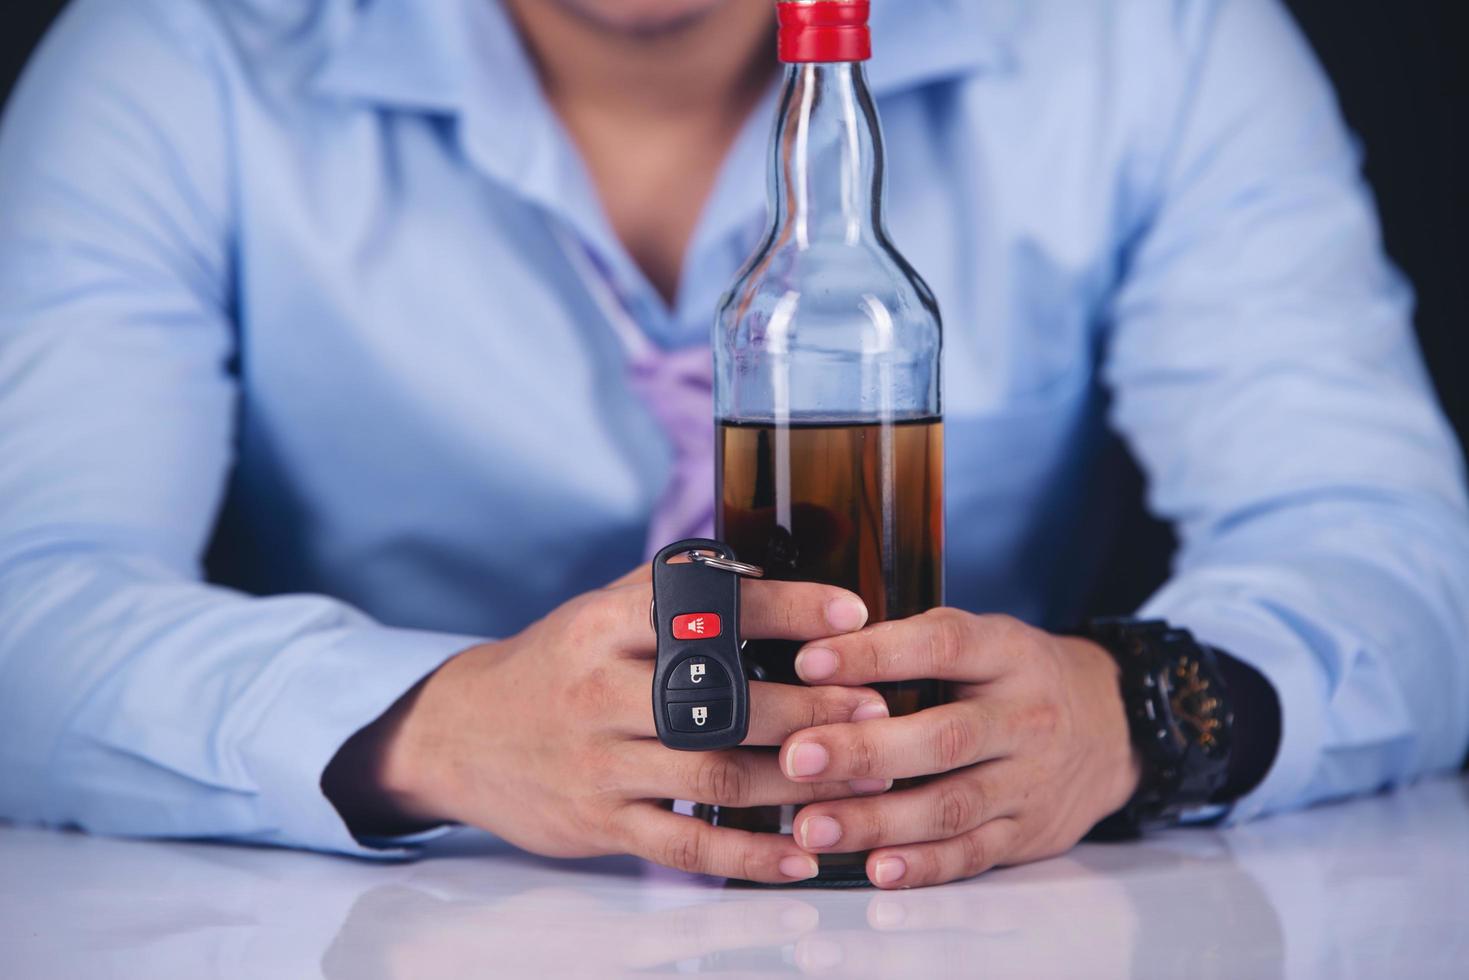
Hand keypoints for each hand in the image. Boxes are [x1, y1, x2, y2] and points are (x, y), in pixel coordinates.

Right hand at [324, 568, 888, 883]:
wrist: (459, 734)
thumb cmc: (554, 666)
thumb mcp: (597, 613)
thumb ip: (671, 595)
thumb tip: (765, 573)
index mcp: (606, 625)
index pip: (708, 606)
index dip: (786, 608)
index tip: (853, 612)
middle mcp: (600, 690)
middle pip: (720, 698)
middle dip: (809, 704)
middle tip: (878, 706)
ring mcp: (599, 762)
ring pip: (713, 773)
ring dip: (797, 779)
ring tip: (864, 777)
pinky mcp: (598, 823)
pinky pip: (684, 847)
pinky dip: (748, 857)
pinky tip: (801, 858)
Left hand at [777, 609, 1140, 887]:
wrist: (1114, 725)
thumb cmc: (1017, 676)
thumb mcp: (983, 639)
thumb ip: (912, 645)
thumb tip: (816, 654)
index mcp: (1007, 653)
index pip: (941, 645)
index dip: (875, 653)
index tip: (809, 661)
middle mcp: (1025, 717)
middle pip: (944, 737)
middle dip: (865, 750)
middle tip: (798, 756)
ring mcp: (1030, 781)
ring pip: (953, 805)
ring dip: (878, 820)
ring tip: (812, 826)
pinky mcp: (1028, 833)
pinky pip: (973, 854)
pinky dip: (923, 865)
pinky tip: (876, 867)